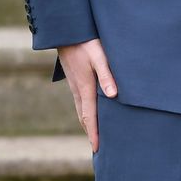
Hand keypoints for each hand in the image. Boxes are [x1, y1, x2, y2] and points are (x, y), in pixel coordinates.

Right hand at [57, 37, 116, 152]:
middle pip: (84, 117)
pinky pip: (80, 100)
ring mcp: (74, 85)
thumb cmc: (86, 42)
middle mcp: (78, 90)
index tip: (97, 149)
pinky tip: (89, 111)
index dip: (94, 133)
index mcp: (85, 88)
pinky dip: (85, 111)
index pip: (90, 116)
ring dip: (87, 123)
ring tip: (94, 134)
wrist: (66, 31)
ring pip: (81, 109)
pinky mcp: (74, 78)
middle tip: (97, 148)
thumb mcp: (100, 57)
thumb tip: (113, 96)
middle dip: (91, 132)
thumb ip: (107, 75)